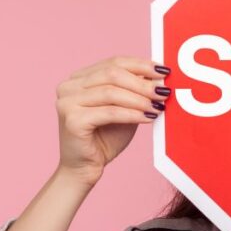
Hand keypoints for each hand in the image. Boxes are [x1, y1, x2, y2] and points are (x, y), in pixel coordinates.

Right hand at [54, 55, 171, 186]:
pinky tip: (148, 117)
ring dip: (139, 99)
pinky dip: (132, 114)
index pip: (113, 62)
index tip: (163, 71)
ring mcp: (67, 102)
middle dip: (142, 83)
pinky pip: (109, 112)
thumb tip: (158, 77)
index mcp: (79, 79)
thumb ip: (135, 92)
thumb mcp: (124, 109)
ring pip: (111, 92)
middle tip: (163, 91)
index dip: (140, 65)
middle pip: (112, 74)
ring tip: (158, 105)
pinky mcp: (72, 120)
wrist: (84, 169)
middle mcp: (68, 86)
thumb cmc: (104, 139)